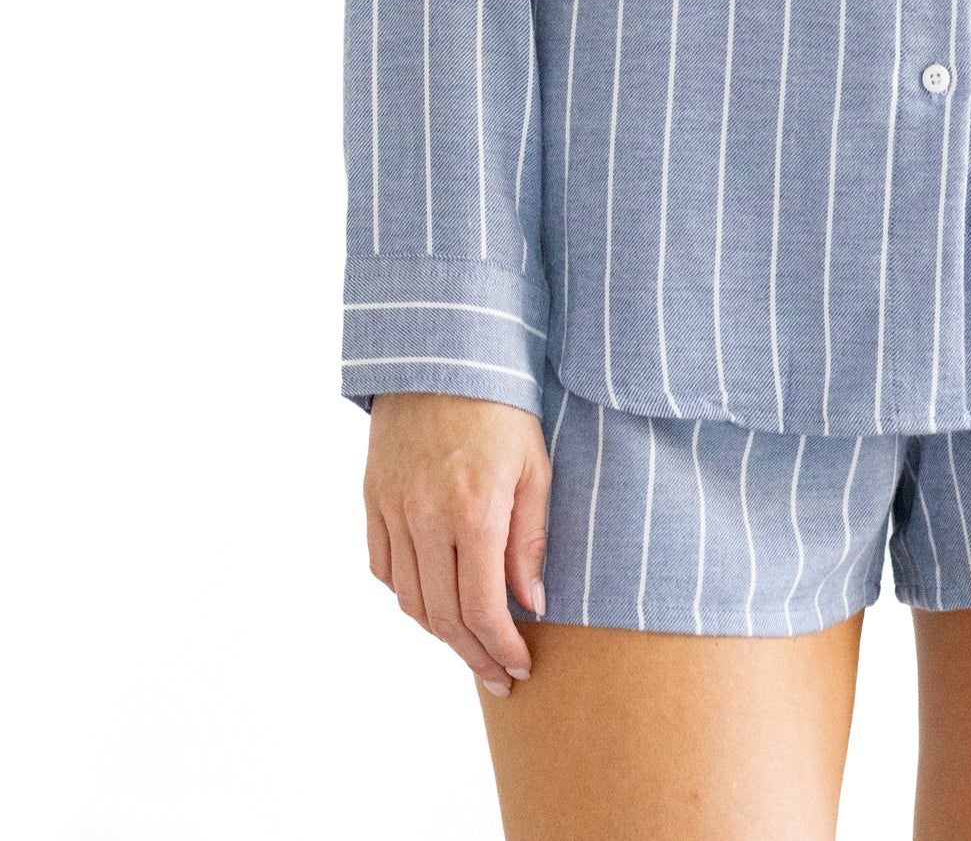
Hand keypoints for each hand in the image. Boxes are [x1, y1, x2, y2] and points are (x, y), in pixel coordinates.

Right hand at [363, 392, 550, 698]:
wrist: (445, 355)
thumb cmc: (503, 407)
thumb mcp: (536, 466)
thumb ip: (530, 540)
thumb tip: (530, 604)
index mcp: (473, 510)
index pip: (481, 607)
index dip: (501, 647)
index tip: (520, 667)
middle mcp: (425, 516)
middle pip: (443, 616)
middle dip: (475, 655)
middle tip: (499, 675)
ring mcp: (392, 509)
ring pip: (410, 600)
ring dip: (441, 634)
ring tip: (471, 646)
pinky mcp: (373, 499)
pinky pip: (384, 568)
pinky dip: (408, 595)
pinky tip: (434, 601)